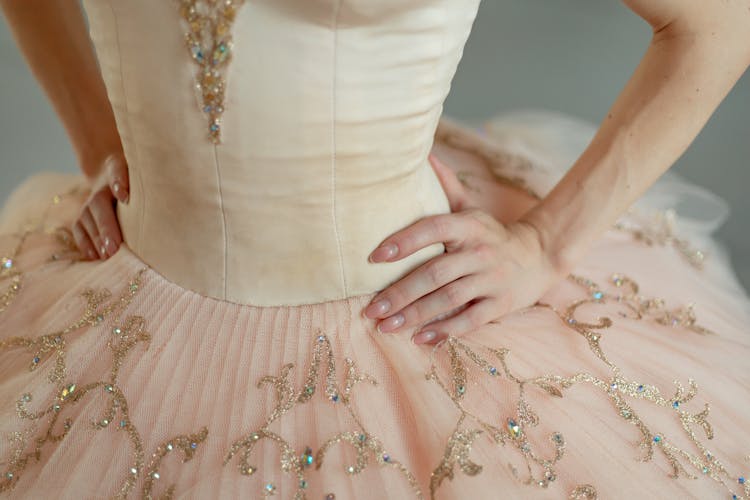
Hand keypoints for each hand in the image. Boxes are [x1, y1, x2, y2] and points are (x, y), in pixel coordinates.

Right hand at [72, 152, 128, 259]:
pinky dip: (86, 243)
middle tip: (114, 247)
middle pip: (99, 204)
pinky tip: (96, 257)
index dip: (119, 181)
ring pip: (87, 219)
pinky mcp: (83, 218)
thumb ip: (134, 182)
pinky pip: (79, 230)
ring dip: (96, 239)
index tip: (124, 197)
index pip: (117, 170)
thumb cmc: (138, 187)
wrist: (118, 187)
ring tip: (107, 256)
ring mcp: (88, 203)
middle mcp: (100, 187)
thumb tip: (125, 196)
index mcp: (117, 170)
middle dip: (106, 226)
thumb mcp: (142, 180)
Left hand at [364, 153, 562, 344]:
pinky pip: (470, 321)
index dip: (403, 242)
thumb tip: (423, 155)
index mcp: (469, 226)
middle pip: (435, 273)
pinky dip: (444, 331)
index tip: (373, 257)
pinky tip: (419, 339)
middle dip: (400, 292)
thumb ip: (446, 185)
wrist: (540, 255)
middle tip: (371, 308)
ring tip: (385, 326)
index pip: (432, 229)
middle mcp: (480, 252)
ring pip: (448, 299)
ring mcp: (492, 280)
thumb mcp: (471, 208)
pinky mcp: (501, 304)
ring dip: (415, 315)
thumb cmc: (491, 234)